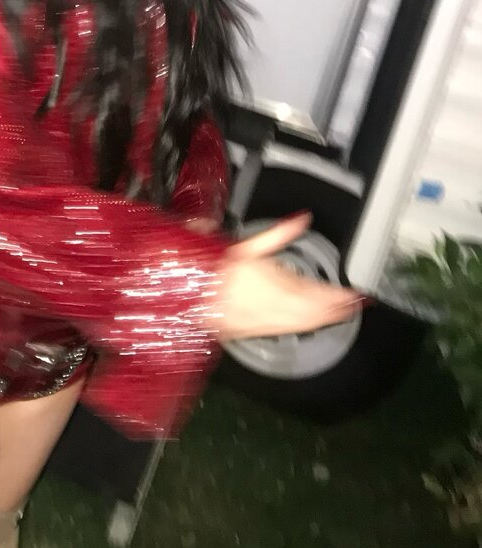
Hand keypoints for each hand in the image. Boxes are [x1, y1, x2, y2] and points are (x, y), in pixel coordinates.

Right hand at [219, 213, 360, 340]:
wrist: (192, 293)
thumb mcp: (248, 244)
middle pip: (313, 309)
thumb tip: (302, 218)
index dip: (336, 294)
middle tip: (355, 303)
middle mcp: (273, 302)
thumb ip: (279, 233)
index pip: (313, 290)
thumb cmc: (215, 267)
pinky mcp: (258, 328)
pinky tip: (314, 323)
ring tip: (343, 313)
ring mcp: (266, 318)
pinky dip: (307, 326)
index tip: (352, 291)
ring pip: (304, 321)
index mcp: (272, 279)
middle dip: (336, 307)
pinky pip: (289, 329)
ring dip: (325, 318)